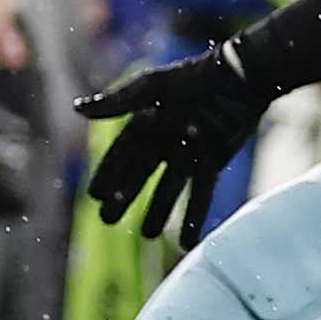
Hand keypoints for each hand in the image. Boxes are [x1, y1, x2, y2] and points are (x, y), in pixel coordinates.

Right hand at [76, 44, 275, 248]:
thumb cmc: (196, 77)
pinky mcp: (213, 164)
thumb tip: (78, 110)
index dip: (107, 174)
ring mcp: (189, 155)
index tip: (95, 196)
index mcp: (146, 123)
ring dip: (158, 212)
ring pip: (169, 190)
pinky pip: (201, 196)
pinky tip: (187, 242)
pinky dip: (194, 218)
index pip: (120, 155)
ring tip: (147, 235)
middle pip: (139, 175)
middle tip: (107, 221)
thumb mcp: (153, 88)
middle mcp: (164, 142)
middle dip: (124, 197)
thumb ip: (118, 102)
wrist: (242, 78)